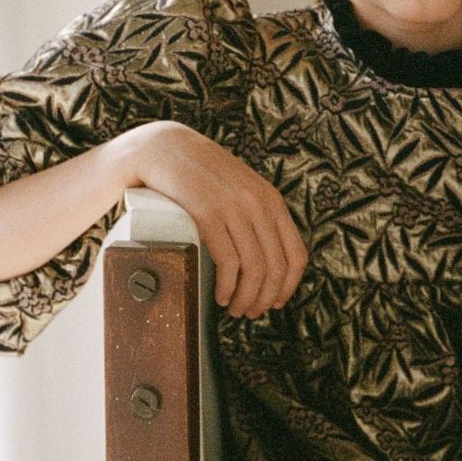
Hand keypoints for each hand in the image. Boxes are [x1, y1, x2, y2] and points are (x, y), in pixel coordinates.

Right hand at [127, 121, 308, 317]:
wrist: (165, 147)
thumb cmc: (200, 174)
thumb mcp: (239, 189)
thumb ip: (256, 215)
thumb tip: (265, 261)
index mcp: (271, 200)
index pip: (297, 255)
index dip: (288, 287)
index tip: (275, 303)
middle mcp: (258, 203)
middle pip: (276, 268)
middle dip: (265, 299)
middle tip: (249, 312)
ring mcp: (234, 207)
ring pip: (254, 269)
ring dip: (245, 298)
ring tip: (233, 307)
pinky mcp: (208, 213)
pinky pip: (228, 262)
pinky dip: (226, 287)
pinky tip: (219, 295)